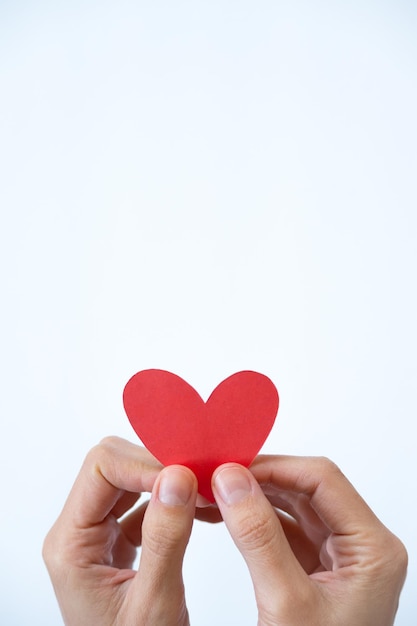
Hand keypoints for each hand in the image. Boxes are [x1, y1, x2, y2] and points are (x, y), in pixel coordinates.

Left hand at [43, 437, 197, 625]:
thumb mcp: (154, 604)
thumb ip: (165, 540)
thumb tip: (178, 477)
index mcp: (70, 544)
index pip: (100, 469)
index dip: (144, 463)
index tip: (187, 475)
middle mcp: (77, 531)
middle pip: (111, 464)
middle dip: (157, 464)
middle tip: (199, 478)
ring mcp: (96, 533)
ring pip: (127, 476)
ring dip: (166, 477)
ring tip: (202, 489)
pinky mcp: (116, 538)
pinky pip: (141, 499)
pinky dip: (171, 495)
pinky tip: (197, 506)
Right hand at [211, 456, 406, 625]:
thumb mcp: (286, 603)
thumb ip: (258, 537)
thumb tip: (230, 480)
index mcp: (372, 548)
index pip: (322, 479)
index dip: (274, 466)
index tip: (230, 468)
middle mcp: (361, 545)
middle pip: (307, 487)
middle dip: (259, 479)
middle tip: (215, 476)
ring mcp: (340, 556)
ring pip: (294, 504)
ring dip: (253, 496)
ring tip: (213, 492)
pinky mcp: (318, 567)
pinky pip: (285, 528)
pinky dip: (253, 519)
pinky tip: (224, 515)